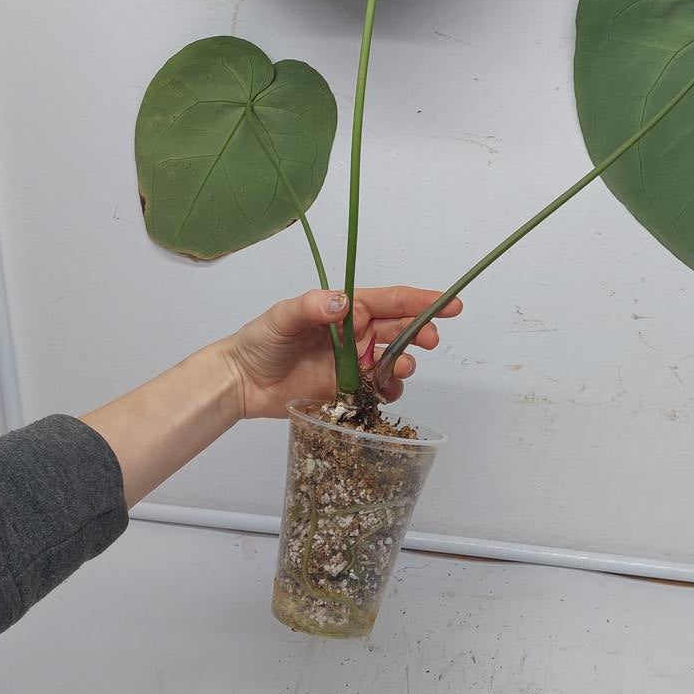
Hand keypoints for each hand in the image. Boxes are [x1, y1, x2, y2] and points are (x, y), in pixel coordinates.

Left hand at [221, 287, 463, 420]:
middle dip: (421, 332)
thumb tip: (344, 302)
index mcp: (346, 309)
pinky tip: (386, 392)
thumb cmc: (261, 340)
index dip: (421, 301)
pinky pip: (379, 390)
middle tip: (429, 340)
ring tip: (401, 370)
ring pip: (394, 361)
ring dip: (406, 364)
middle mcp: (356, 334)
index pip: (390, 300)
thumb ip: (312, 307)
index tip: (449, 304)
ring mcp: (355, 363)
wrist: (244, 381)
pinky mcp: (349, 390)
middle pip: (400, 330)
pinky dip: (389, 391)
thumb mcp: (283, 317)